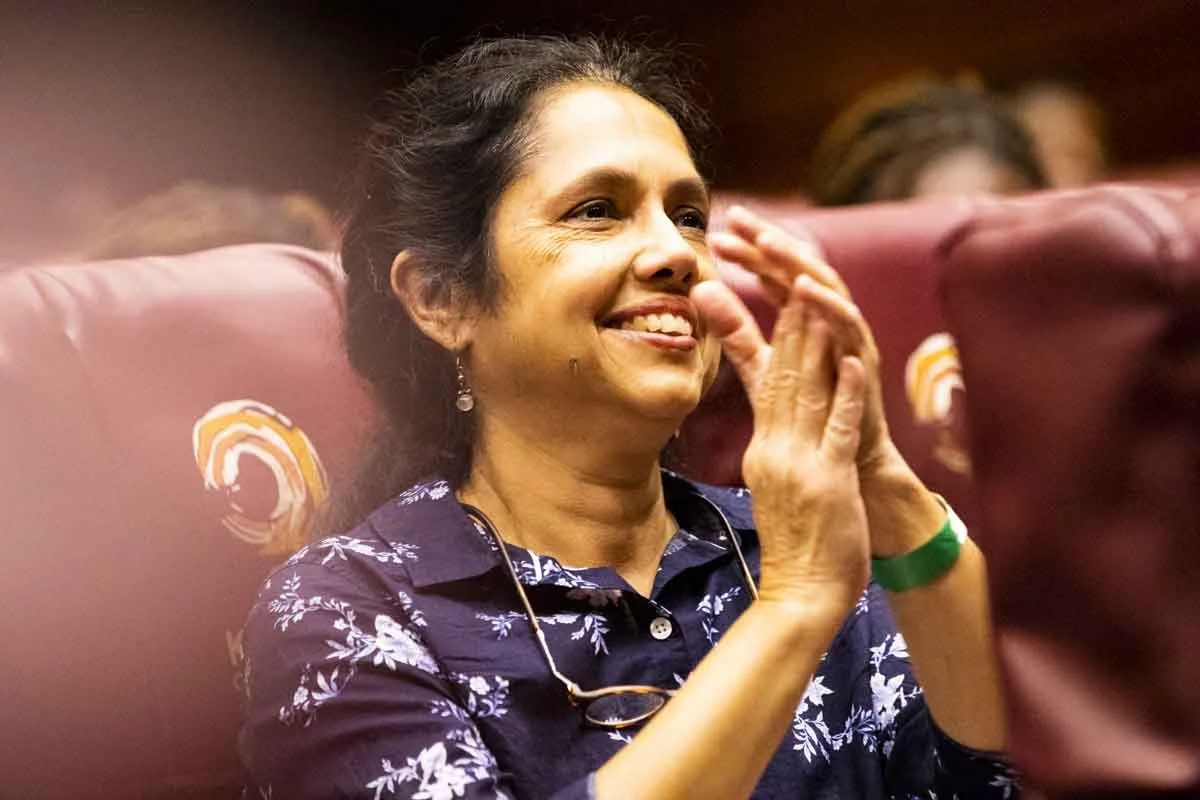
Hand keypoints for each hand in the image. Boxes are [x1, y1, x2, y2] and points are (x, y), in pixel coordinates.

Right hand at [695, 274, 869, 612]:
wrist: (800, 595)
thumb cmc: (797, 547)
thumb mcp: (778, 489)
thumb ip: (777, 450)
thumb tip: (774, 422)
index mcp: (764, 451)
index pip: (768, 384)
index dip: (780, 339)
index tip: (788, 300)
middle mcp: (774, 450)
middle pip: (782, 377)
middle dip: (793, 325)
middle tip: (796, 277)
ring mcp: (800, 465)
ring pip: (806, 393)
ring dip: (815, 345)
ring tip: (820, 302)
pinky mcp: (828, 482)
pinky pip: (838, 430)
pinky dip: (848, 394)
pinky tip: (854, 362)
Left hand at [707, 205, 894, 473]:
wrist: (844, 455)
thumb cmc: (808, 408)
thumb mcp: (762, 366)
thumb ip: (735, 331)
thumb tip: (699, 290)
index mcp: (803, 314)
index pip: (774, 272)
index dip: (749, 251)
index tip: (717, 232)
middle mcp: (828, 315)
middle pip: (798, 266)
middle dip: (769, 241)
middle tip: (738, 219)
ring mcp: (848, 333)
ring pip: (826, 285)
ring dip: (796, 262)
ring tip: (768, 244)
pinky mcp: (863, 357)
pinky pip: (849, 322)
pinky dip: (828, 303)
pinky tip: (802, 288)